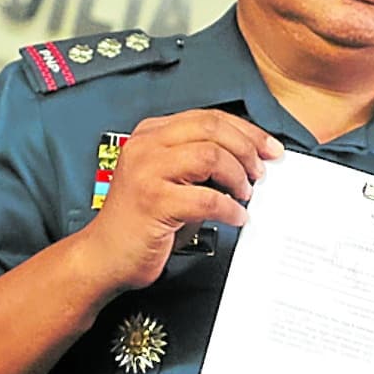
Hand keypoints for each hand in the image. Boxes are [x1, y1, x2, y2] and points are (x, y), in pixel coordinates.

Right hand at [75, 109, 283, 294]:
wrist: (105, 255)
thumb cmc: (140, 221)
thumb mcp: (168, 178)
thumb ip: (199, 161)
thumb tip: (248, 158)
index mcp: (150, 134)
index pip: (208, 117)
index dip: (246, 130)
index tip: (269, 147)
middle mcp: (146, 146)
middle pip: (212, 128)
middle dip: (247, 148)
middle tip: (261, 170)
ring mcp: (146, 172)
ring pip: (210, 156)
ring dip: (238, 176)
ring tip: (245, 193)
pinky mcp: (153, 202)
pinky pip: (206, 199)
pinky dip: (229, 208)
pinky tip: (236, 216)